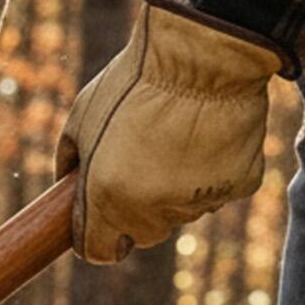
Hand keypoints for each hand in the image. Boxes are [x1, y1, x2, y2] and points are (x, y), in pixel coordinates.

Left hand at [58, 0, 282, 265]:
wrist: (202, 52)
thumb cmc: (135, 80)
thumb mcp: (81, 115)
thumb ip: (70, 158)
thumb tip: (65, 181)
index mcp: (107, 198)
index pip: (99, 252)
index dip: (98, 241)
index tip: (101, 229)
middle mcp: (151, 208)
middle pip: (143, 233)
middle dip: (137, 212)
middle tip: (143, 167)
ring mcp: (198, 199)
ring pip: (183, 211)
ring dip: (178, 189)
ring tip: (178, 139)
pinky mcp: (240, 184)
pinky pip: (222, 189)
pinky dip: (217, 171)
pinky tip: (210, 136)